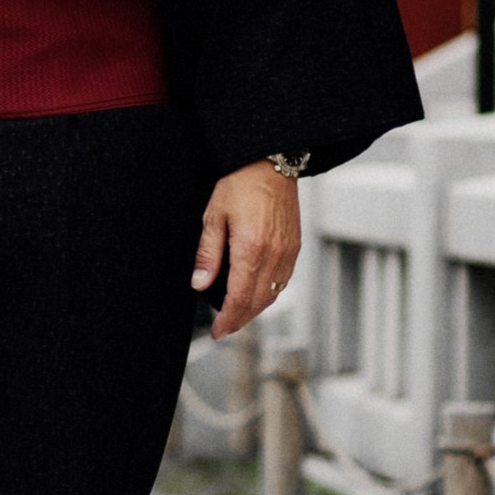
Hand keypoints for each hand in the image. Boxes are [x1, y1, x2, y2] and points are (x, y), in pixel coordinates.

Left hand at [193, 161, 299, 340]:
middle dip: (241, 320)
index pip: (240, 299)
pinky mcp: (295, 246)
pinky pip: (284, 280)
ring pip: (273, 294)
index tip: (218, 332)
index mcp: (252, 251)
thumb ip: (208, 253)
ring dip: (255, 309)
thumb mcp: (213, 216)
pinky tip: (256, 294)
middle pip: (258, 302)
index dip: (228, 320)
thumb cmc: (238, 184)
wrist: (270, 161)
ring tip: (237, 315)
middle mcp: (275, 256)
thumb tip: (200, 284)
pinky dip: (269, 293)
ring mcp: (288, 252)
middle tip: (225, 329)